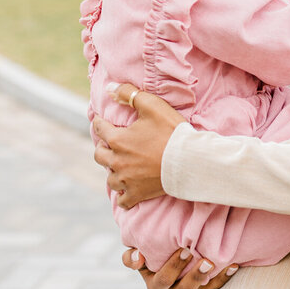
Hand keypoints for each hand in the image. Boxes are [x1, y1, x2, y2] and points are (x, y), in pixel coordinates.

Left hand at [93, 82, 185, 208]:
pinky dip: (123, 196)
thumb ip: (129, 95)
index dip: (100, 123)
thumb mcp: (152, 106)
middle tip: (109, 145)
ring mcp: (126, 180)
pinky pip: (122, 200)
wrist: (189, 161)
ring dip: (113, 172)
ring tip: (119, 168)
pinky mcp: (137, 194)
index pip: (100, 128)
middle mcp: (116, 161)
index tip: (101, 121)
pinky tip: (126, 193)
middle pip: (99, 155)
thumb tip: (109, 88)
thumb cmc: (172, 132)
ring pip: (110, 178)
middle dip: (103, 148)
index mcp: (117, 140)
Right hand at [123, 246, 237, 288]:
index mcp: (154, 284)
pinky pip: (215, 287)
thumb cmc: (152, 253)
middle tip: (196, 253)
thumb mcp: (138, 254)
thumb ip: (131, 257)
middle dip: (192, 273)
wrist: (170, 258)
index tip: (184, 250)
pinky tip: (233, 265)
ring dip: (207, 277)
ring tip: (213, 262)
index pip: (160, 280)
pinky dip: (224, 277)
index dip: (171, 268)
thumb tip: (137, 256)